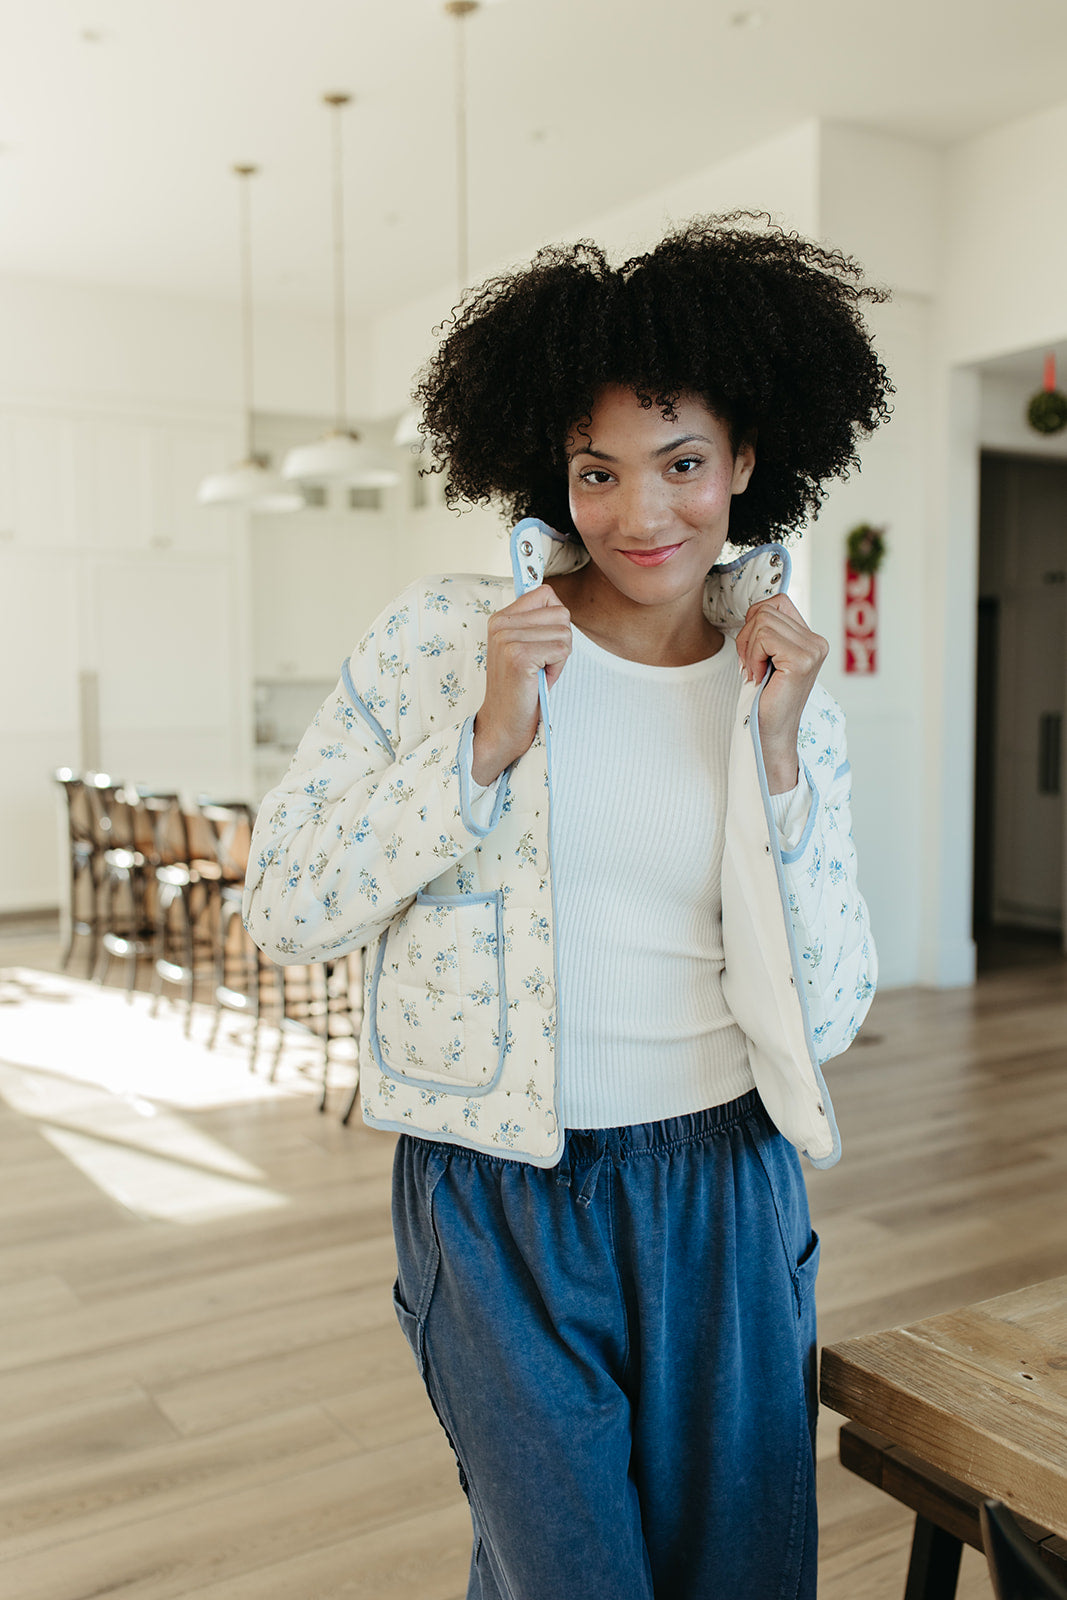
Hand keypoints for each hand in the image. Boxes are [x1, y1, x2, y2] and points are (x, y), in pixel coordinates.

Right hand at [471, 586, 571, 784]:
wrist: (503, 724)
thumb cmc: (522, 688)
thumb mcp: (525, 647)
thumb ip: (536, 622)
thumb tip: (556, 601)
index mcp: (500, 618)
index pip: (546, 593)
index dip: (555, 621)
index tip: (541, 644)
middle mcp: (500, 624)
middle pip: (561, 613)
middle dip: (560, 641)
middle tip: (541, 665)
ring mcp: (508, 639)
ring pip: (565, 632)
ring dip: (560, 657)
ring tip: (539, 673)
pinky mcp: (519, 656)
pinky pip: (562, 649)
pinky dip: (558, 669)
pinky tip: (540, 680)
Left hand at [735, 595, 827, 793]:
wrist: (770, 733)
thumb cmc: (764, 698)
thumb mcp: (767, 656)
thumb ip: (767, 630)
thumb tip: (753, 610)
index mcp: (811, 639)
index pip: (777, 602)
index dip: (755, 621)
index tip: (753, 651)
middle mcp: (817, 642)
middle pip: (766, 609)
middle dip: (747, 635)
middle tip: (750, 665)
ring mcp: (813, 650)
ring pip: (762, 620)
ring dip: (748, 648)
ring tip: (755, 671)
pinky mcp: (801, 660)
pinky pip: (763, 637)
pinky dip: (752, 656)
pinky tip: (758, 677)